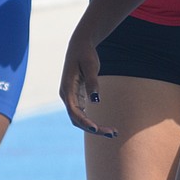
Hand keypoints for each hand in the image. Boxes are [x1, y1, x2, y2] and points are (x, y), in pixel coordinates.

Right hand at [59, 23, 116, 137]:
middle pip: (77, 119)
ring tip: (113, 132)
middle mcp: (66, 96)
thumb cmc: (85, 54)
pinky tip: (106, 127)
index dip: (84, 121)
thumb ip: (92, 81)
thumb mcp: (90, 65)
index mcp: (67, 89)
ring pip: (80, 119)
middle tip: (113, 133)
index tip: (96, 129)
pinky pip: (83, 114)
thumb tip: (95, 100)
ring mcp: (71, 98)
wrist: (80, 46)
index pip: (74, 111)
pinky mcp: (77, 97)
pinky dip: (93, 121)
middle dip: (93, 128)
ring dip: (95, 127)